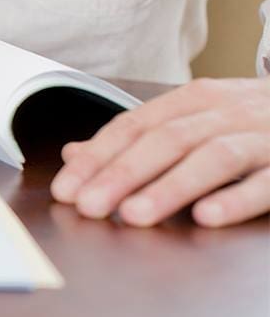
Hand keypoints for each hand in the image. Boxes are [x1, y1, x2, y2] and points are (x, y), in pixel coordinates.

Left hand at [51, 77, 269, 226]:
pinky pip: (267, 181)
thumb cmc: (252, 122)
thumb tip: (74, 154)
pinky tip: (207, 217)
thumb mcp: (194, 120)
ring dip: (170, 187)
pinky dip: (236, 198)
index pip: (135, 125)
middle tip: (89, 206)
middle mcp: (227, 111)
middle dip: (123, 174)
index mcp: (195, 99)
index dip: (98, 157)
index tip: (66, 188)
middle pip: (167, 140)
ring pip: (213, 156)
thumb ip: (137, 138)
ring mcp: (264, 135)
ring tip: (134, 215)